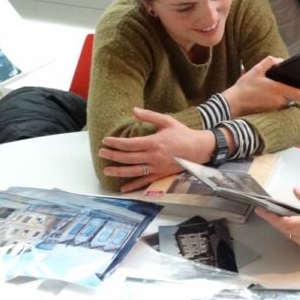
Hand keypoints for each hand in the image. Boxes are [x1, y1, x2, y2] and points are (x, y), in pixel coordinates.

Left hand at [98, 107, 213, 192]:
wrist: (198, 149)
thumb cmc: (182, 133)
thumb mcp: (167, 121)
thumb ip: (149, 115)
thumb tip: (134, 110)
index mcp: (154, 142)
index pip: (129, 144)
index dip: (115, 143)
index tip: (105, 141)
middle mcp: (153, 156)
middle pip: (128, 157)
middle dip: (113, 155)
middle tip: (101, 153)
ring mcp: (156, 167)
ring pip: (133, 171)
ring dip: (118, 171)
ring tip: (106, 170)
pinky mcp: (160, 175)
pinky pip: (145, 181)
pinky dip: (133, 186)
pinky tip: (122, 189)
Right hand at [223, 56, 299, 116]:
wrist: (233, 104)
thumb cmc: (244, 88)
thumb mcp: (256, 70)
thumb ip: (269, 62)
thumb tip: (280, 61)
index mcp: (277, 89)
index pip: (299, 94)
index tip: (299, 85)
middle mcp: (279, 101)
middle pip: (294, 98)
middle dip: (291, 91)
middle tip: (285, 85)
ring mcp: (275, 108)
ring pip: (286, 102)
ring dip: (283, 96)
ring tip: (273, 89)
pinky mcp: (270, 113)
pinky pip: (278, 107)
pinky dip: (276, 101)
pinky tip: (267, 96)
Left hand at [255, 188, 299, 256]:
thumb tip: (296, 191)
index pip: (286, 222)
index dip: (271, 217)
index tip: (262, 210)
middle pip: (285, 229)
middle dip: (275, 220)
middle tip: (267, 211)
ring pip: (290, 235)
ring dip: (285, 226)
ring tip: (281, 215)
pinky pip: (298, 240)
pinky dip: (295, 232)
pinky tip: (299, 224)